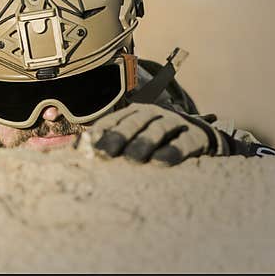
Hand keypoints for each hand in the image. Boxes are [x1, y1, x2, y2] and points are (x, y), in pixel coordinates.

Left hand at [86, 104, 227, 165]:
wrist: (201, 138)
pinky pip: (183, 142)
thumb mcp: (134, 140)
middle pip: (133, 122)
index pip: (113, 120)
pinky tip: (161, 162)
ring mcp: (175, 122)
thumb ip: (108, 143)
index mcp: (134, 112)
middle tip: (104, 154)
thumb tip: (73, 150)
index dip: (101, 132)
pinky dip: (173, 151)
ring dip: (143, 143)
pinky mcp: (195, 136)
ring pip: (156, 130)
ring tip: (132, 159)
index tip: (87, 147)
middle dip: (117, 137)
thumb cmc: (157, 143)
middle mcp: (153, 113)